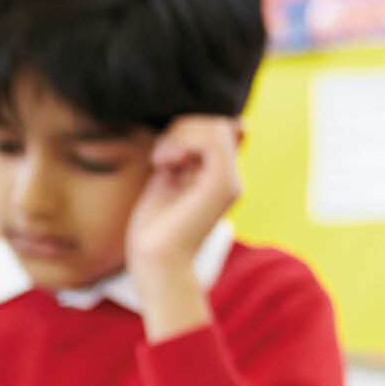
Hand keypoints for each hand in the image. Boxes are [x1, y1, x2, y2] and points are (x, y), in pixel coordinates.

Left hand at [124, 116, 242, 340]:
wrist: (156, 264)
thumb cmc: (154, 230)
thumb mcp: (165, 182)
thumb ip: (179, 158)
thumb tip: (179, 129)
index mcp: (219, 177)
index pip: (224, 127)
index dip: (193, 125)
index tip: (166, 147)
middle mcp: (231, 177)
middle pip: (220, 121)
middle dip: (184, 125)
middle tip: (162, 154)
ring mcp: (230, 181)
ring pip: (216, 125)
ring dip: (181, 133)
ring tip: (162, 158)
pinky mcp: (222, 185)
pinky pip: (212, 141)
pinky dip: (183, 142)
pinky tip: (164, 162)